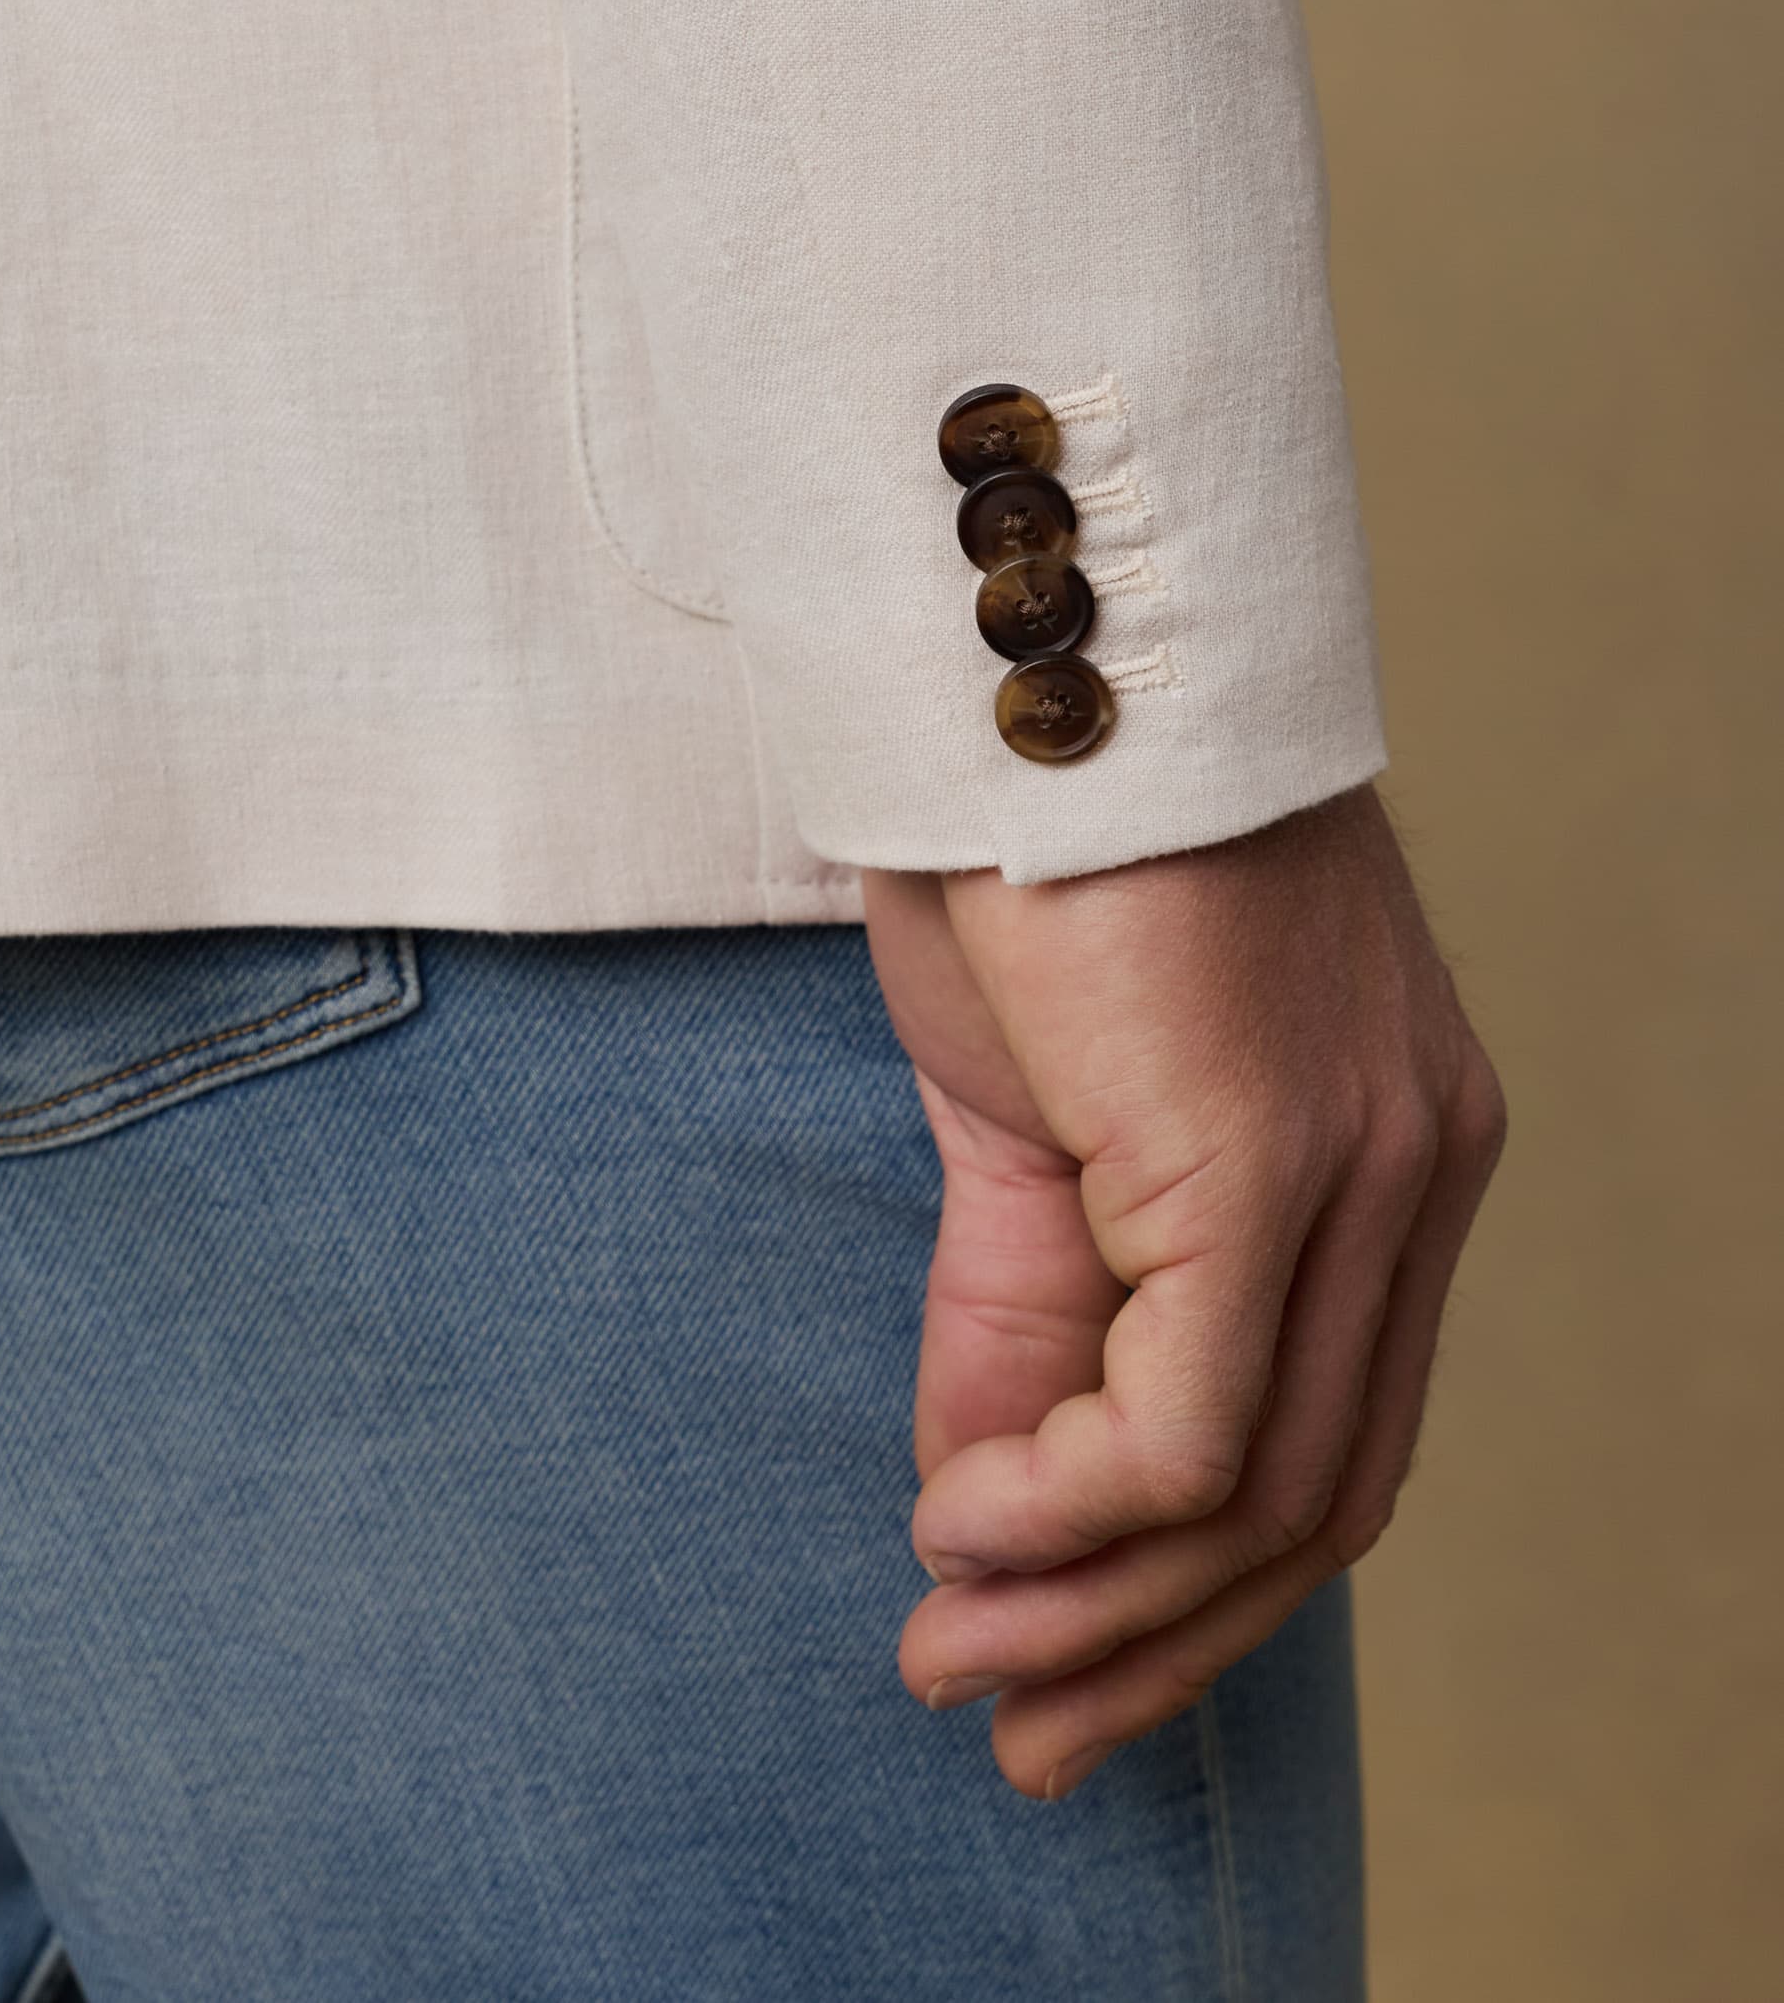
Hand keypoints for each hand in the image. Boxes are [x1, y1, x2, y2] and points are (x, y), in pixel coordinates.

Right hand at [863, 785, 1503, 1801]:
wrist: (1021, 646)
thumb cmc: (1028, 844)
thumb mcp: (1026, 1112)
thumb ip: (1023, 1310)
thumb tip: (976, 1508)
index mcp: (1388, 1149)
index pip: (1336, 1435)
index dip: (1195, 1589)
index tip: (1048, 1671)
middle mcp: (1416, 1167)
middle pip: (1323, 1499)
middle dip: (1149, 1644)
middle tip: (1000, 1720)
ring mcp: (1360, 1163)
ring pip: (1267, 1492)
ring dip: (1092, 1606)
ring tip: (949, 1644)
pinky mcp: (1263, 1154)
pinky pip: (1190, 1426)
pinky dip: (1068, 1509)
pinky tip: (955, 1516)